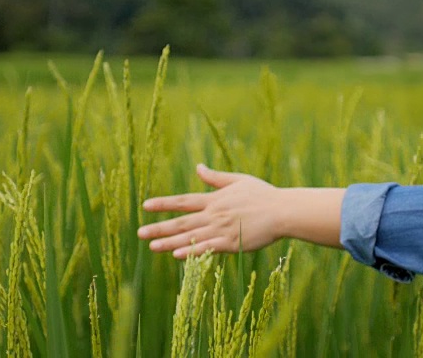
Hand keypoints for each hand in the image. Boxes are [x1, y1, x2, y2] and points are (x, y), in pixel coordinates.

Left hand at [138, 164, 285, 257]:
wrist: (282, 211)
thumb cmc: (263, 195)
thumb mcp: (238, 180)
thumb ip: (216, 178)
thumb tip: (198, 167)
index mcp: (214, 199)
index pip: (184, 201)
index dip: (164, 203)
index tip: (145, 206)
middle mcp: (214, 214)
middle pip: (182, 221)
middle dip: (159, 227)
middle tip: (140, 233)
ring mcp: (222, 229)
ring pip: (190, 236)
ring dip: (169, 241)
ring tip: (152, 246)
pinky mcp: (231, 243)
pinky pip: (207, 248)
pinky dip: (192, 251)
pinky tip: (177, 255)